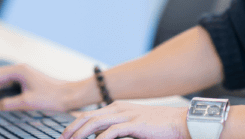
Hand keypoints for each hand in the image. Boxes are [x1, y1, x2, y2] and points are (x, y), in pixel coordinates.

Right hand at [0, 63, 73, 111]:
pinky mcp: (27, 79)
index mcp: (20, 71)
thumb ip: (8, 104)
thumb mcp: (27, 102)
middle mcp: (21, 69)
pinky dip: (1, 89)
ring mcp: (24, 73)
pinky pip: (9, 82)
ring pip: (2, 78)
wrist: (69, 95)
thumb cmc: (52, 96)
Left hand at [60, 101, 188, 138]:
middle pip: (86, 117)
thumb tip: (99, 137)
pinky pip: (111, 132)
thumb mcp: (133, 125)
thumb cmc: (158, 126)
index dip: (73, 126)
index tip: (64, 137)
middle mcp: (118, 108)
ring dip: (79, 135)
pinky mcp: (134, 124)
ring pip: (94, 123)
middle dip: (70, 131)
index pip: (88, 115)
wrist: (180, 122)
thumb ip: (116, 129)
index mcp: (116, 107)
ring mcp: (126, 115)